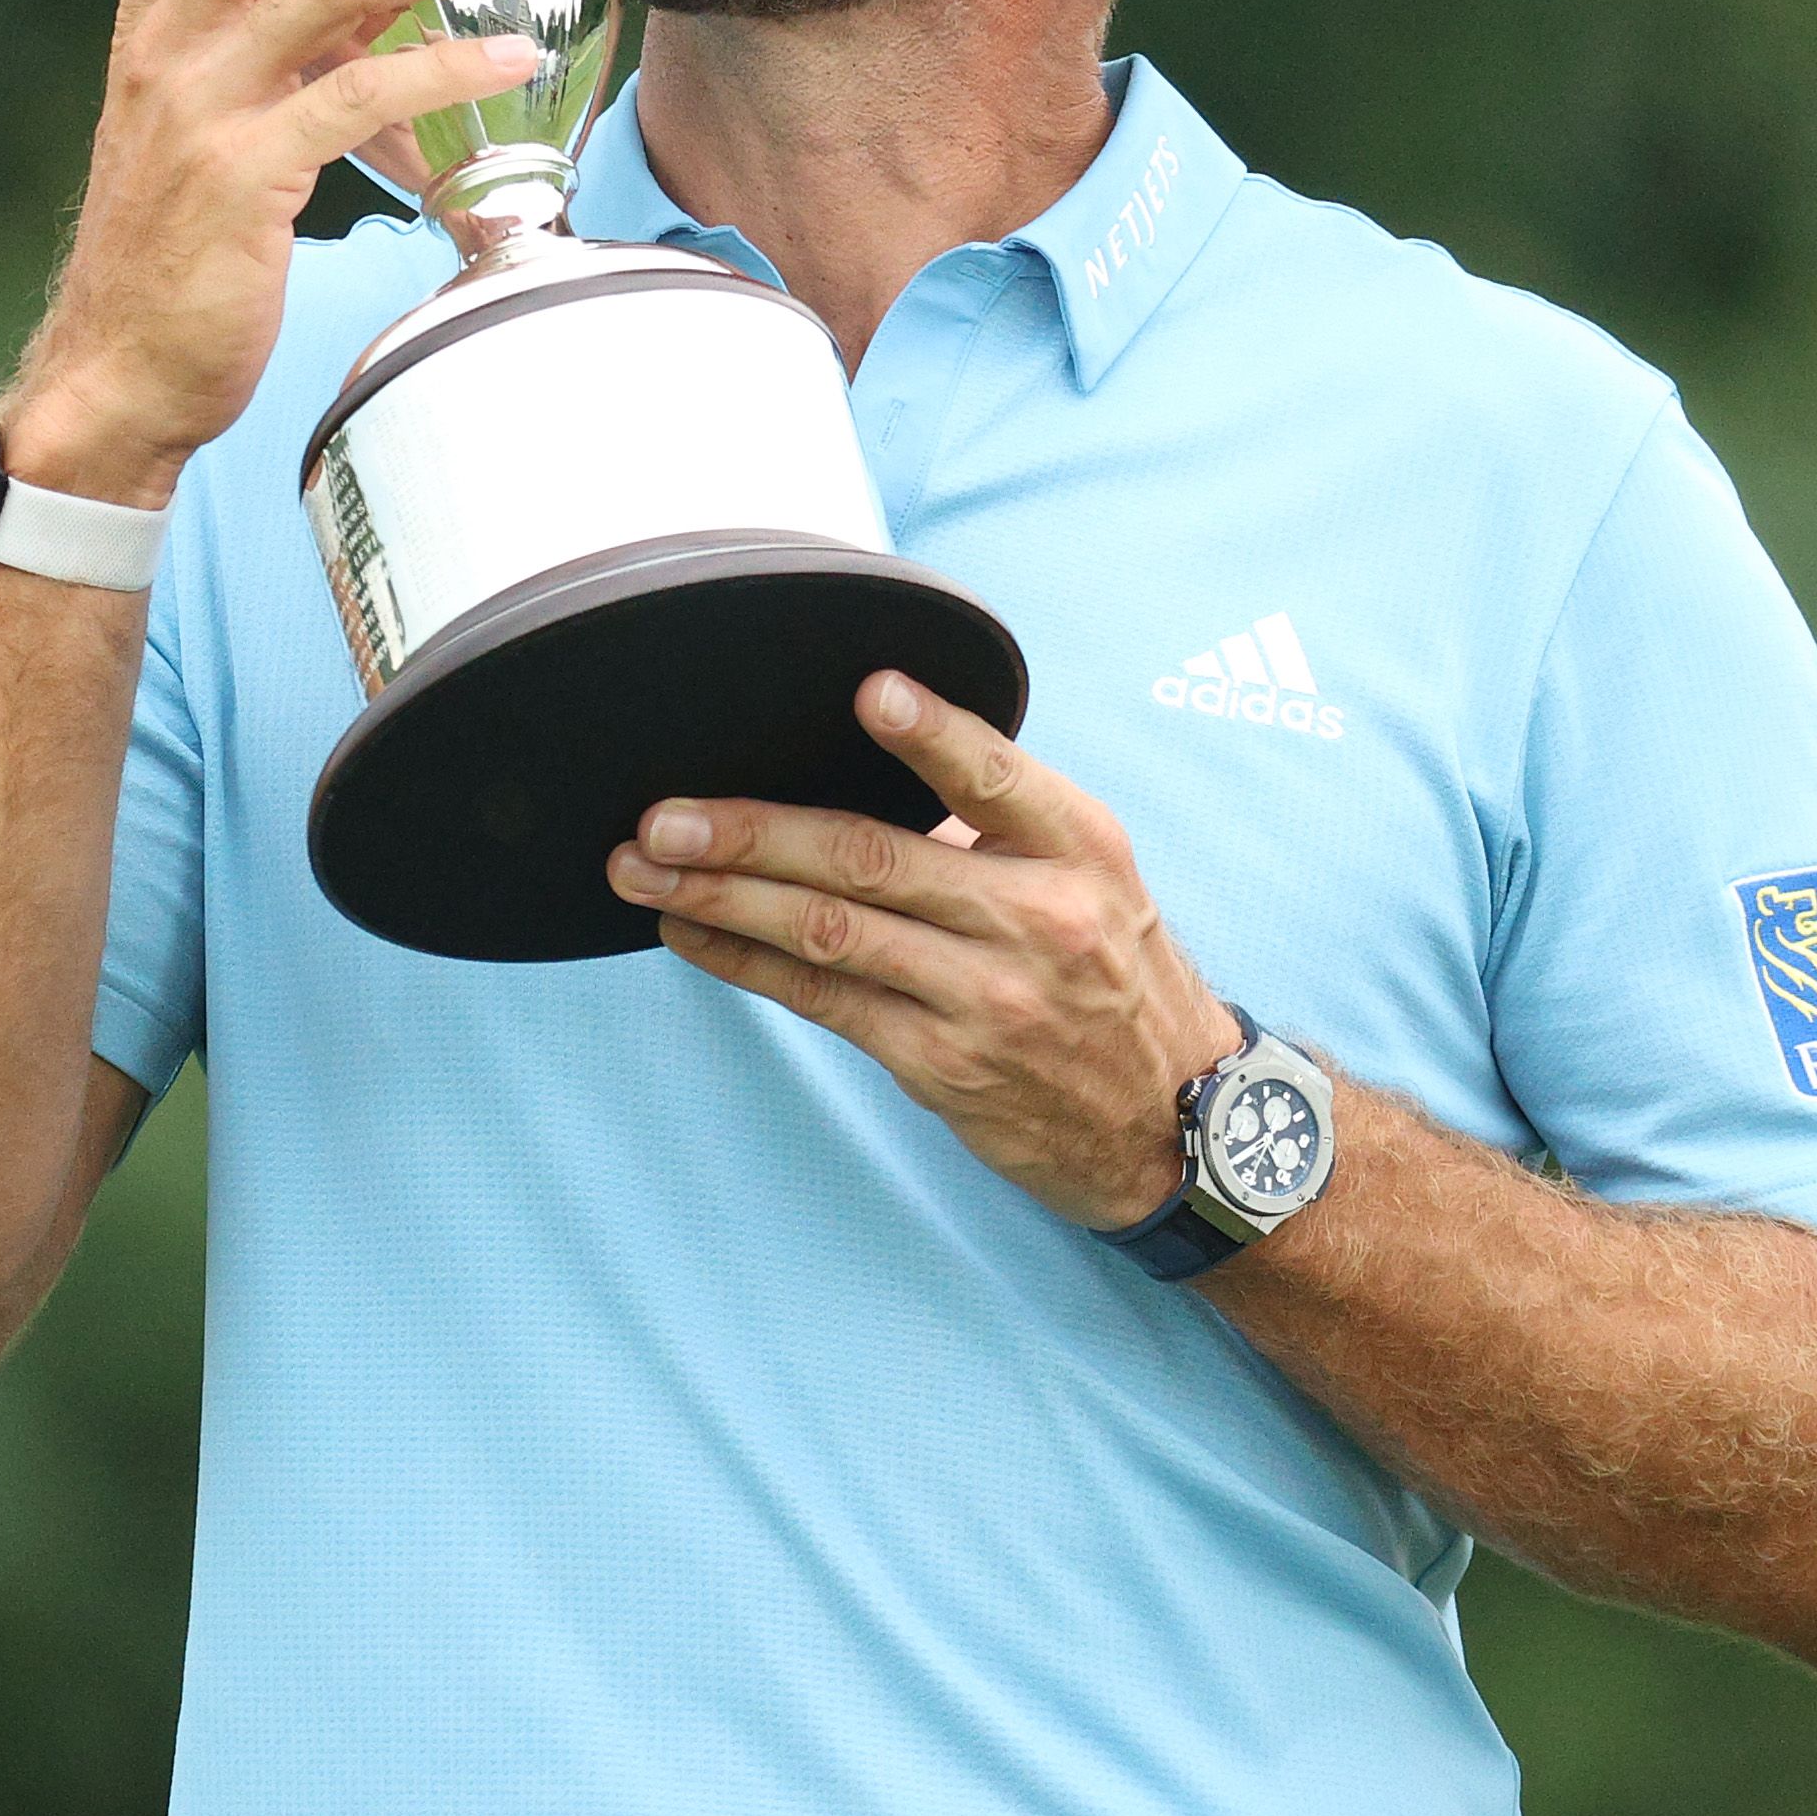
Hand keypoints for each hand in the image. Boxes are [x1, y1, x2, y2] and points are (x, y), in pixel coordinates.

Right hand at [0, 0, 553, 504]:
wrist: (122, 371)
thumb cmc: (180, 238)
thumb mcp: (215, 105)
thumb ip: (276, 10)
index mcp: (152, 23)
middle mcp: (168, 51)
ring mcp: (204, 113)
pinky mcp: (247, 182)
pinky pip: (357, 102)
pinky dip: (443, 74)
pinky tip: (511, 62)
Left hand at [613, 673, 1240, 1229]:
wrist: (1174, 1123)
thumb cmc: (1113, 976)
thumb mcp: (1095, 877)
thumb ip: (998, 823)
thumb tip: (858, 764)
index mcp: (1078, 847)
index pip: (998, 779)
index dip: (934, 736)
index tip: (869, 692)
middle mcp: (1037, 918)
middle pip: (871, 859)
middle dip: (752, 833)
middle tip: (662, 813)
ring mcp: (986, 997)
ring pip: (830, 934)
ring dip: (722, 897)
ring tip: (642, 866)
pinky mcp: (943, 1064)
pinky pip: (824, 1001)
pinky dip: (744, 964)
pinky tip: (688, 933)